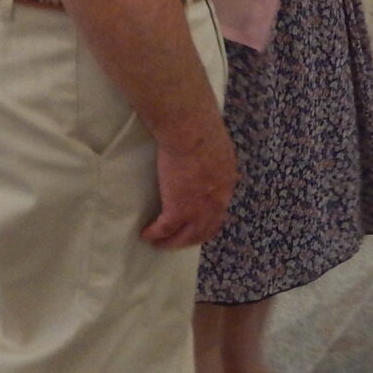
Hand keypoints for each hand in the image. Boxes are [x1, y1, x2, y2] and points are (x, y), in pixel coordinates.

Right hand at [143, 125, 235, 248]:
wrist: (192, 132)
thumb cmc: (203, 129)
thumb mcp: (220, 147)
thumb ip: (217, 158)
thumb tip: (213, 156)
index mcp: (226, 184)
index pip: (220, 210)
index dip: (208, 220)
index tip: (198, 223)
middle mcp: (216, 203)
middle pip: (205, 230)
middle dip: (191, 238)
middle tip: (178, 240)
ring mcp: (198, 209)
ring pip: (186, 236)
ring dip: (172, 242)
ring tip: (160, 243)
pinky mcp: (177, 210)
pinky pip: (164, 229)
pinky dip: (154, 234)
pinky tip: (146, 234)